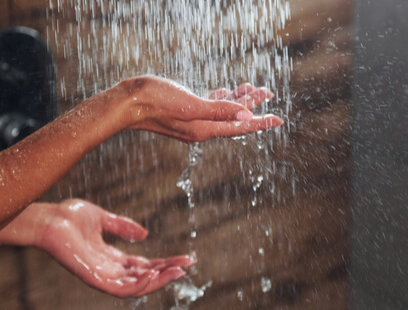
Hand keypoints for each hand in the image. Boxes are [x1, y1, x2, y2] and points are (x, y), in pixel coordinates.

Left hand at [34, 199, 193, 297]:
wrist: (48, 219)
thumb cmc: (68, 217)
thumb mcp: (102, 218)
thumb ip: (123, 226)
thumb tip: (145, 233)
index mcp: (111, 257)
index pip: (143, 265)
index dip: (164, 263)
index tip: (185, 258)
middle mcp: (108, 269)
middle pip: (144, 277)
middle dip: (166, 273)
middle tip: (187, 266)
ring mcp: (101, 276)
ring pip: (136, 287)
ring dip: (158, 281)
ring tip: (176, 271)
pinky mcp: (93, 278)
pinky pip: (120, 288)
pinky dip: (138, 284)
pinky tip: (152, 272)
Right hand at [119, 76, 282, 141]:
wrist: (128, 103)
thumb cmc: (157, 102)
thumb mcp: (191, 105)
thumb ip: (219, 110)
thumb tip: (246, 116)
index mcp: (205, 129)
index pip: (240, 127)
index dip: (261, 122)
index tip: (279, 119)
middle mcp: (201, 128)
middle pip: (234, 118)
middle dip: (253, 105)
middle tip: (269, 91)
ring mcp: (192, 121)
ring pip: (223, 111)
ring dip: (238, 99)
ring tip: (253, 88)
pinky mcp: (184, 112)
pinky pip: (210, 106)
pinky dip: (221, 98)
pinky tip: (227, 90)